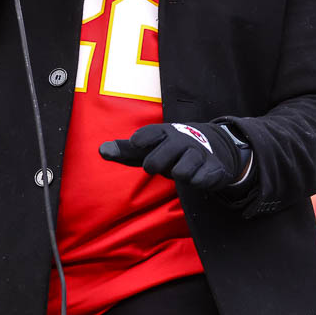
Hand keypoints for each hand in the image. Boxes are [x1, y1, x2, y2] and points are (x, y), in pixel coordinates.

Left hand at [99, 122, 250, 191]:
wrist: (213, 146)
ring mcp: (199, 153)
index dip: (142, 139)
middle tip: (158, 166)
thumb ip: (126, 150)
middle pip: (159, 158)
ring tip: (181, 170)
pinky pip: (200, 180)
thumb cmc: (171, 149)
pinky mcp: (213, 167)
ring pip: (180, 171)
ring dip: (178, 173)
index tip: (137, 144)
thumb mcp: (149, 147)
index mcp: (165, 133)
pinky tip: (197, 176)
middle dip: (156, 164)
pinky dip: (196, 181)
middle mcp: (182, 140)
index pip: (151, 133)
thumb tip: (102, 150)